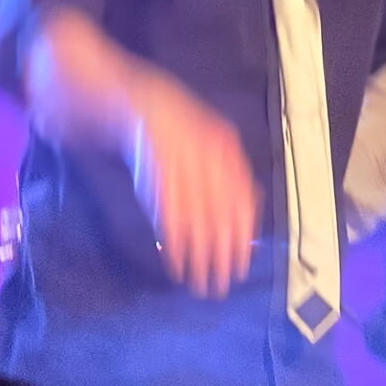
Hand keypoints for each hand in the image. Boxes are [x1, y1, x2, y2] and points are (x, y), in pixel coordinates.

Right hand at [127, 73, 260, 297]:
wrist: (137, 101)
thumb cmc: (178, 128)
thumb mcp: (211, 143)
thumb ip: (228, 174)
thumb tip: (248, 216)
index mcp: (226, 149)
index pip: (241, 203)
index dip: (242, 237)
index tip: (242, 265)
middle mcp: (208, 156)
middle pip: (220, 217)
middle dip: (222, 255)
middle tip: (223, 284)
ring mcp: (181, 164)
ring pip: (195, 222)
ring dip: (198, 257)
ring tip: (200, 283)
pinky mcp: (156, 173)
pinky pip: (168, 216)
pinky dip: (173, 243)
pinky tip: (176, 263)